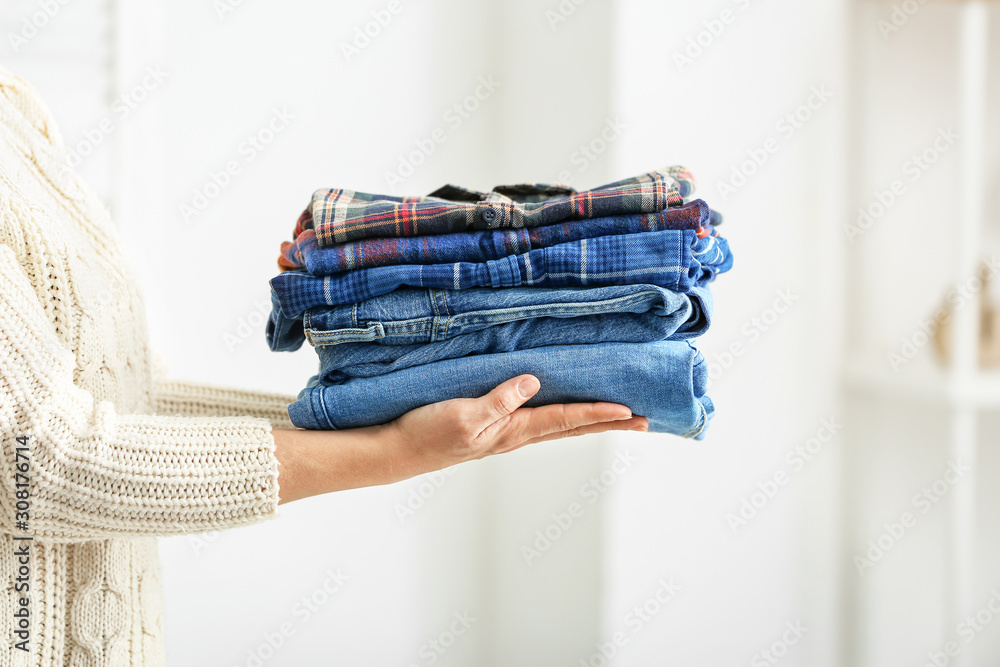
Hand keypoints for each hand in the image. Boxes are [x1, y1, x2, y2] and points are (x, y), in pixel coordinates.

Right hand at [273, 375, 647, 503]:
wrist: (396, 451)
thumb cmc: (425, 433)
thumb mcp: (462, 415)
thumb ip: (498, 400)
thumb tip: (533, 381)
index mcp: (512, 431)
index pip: (565, 419)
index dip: (597, 413)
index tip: (629, 410)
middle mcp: (515, 434)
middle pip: (572, 427)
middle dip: (609, 422)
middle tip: (644, 420)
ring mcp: (505, 432)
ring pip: (559, 424)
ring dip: (590, 420)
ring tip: (617, 416)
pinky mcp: (492, 427)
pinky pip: (538, 420)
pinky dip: (563, 415)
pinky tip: (564, 410)